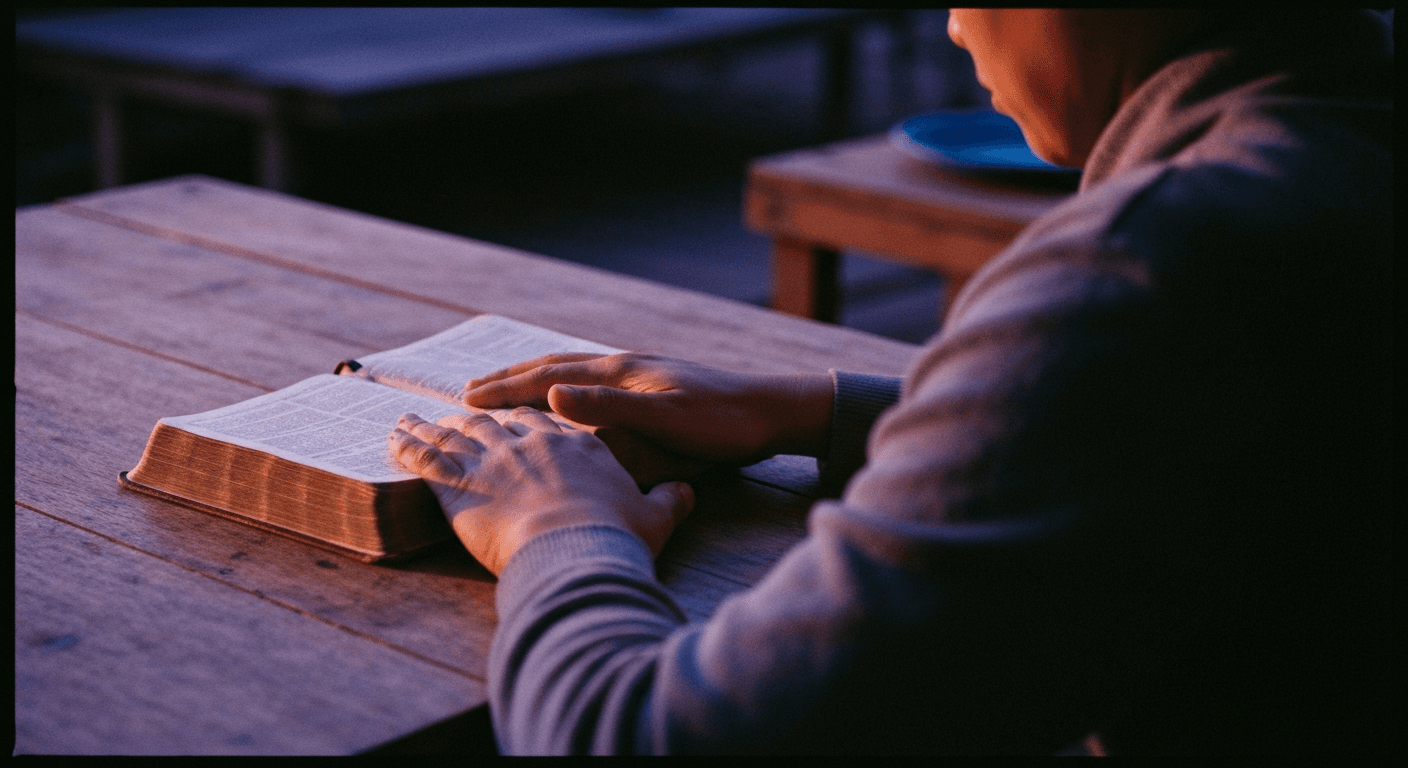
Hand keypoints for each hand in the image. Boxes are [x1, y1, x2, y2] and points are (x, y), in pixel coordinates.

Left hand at [388, 411, 693, 575]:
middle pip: (501, 419)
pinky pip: (425, 454)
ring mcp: (493, 456)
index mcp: (578, 444)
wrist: (577, 546)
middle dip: (480, 411)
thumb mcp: (655, 516)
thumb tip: (687, 492)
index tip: (520, 412)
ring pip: (459, 430)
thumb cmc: (616, 536)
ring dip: (435, 421)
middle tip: (463, 405)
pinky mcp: (458, 480)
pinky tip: (394, 434)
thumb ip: (669, 499)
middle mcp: (532, 440)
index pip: (551, 420)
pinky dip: (407, 441)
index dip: (532, 415)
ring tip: (418, 415)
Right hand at [463, 353, 834, 465]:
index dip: (504, 389)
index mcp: (620, 372)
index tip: (465, 400)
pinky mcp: (655, 384)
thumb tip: (550, 394)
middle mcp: (625, 365)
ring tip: (506, 387)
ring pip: (572, 370)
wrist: (773, 411)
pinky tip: (569, 397)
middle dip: (508, 378)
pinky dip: (565, 385)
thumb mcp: (666, 419)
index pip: (547, 377)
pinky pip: (594, 381)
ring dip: (534, 378)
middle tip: (468, 391)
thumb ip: (610, 408)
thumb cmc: (723, 423)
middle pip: (553, 366)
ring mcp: (640, 372)